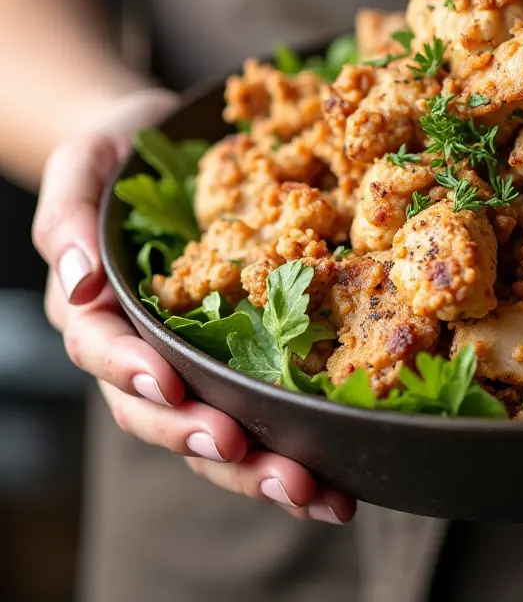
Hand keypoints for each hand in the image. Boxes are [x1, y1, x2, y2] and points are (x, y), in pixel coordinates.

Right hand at [33, 88, 353, 525]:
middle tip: (269, 472)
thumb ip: (67, 220)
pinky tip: (337, 475)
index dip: (134, 374)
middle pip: (166, 416)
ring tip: (314, 494)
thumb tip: (76, 282)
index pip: (109, 355)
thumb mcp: (80, 168)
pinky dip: (294, 444)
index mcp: (99, 312)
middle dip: (213, 447)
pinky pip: (260, 406)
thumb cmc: (116, 157)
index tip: (172, 388)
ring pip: (214, 429)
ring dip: (260, 470)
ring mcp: (194, 357)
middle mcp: (144, 351)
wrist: (164, 146)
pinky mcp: (244, 351)